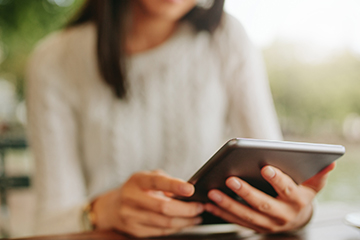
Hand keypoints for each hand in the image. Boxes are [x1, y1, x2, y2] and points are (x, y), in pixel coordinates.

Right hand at [92, 170, 203, 236]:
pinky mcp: (135, 230)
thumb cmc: (136, 189)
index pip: (157, 182)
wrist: (112, 207)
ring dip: (185, 221)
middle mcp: (131, 198)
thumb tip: (187, 191)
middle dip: (186, 209)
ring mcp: (131, 216)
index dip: (174, 185)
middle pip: (163, 207)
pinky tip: (184, 223)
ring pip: (164, 223)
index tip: (190, 189)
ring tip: (196, 216)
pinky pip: (161, 232)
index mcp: (137, 180)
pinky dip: (176, 228)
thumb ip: (165, 181)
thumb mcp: (147, 177)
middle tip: (200, 207)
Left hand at [205, 163, 335, 232]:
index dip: (277, 179)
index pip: (287, 189)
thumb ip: (318, 173)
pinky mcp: (256, 228)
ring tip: (213, 192)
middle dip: (246, 192)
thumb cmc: (300, 192)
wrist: (296, 218)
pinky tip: (209, 203)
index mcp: (297, 200)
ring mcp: (269, 224)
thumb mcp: (313, 184)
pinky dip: (222, 213)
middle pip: (263, 204)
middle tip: (230, 179)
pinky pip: (237, 222)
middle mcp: (283, 215)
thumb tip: (330, 162)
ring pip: (247, 216)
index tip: (265, 167)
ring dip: (228, 205)